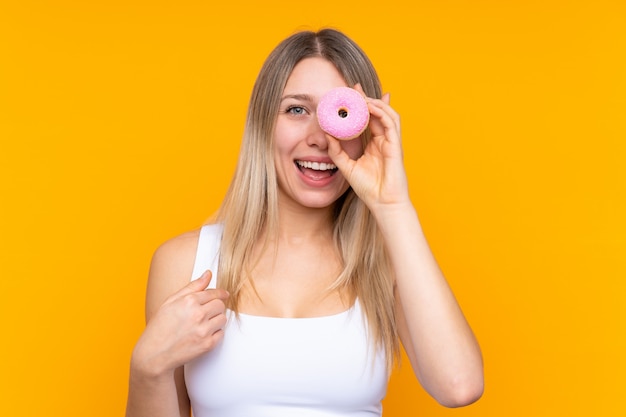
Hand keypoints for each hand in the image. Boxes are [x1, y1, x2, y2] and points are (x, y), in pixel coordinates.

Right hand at [131, 271, 228, 377]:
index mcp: (189, 301)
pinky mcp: (207, 345)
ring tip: (203, 323)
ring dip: (216, 320)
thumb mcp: (171, 302)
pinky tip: (203, 334)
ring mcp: (204, 330)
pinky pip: (221, 334)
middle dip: (216, 306)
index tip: (224, 295)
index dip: (220, 293)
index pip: (213, 293)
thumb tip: (208, 274)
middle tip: (207, 312)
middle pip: (220, 305)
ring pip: (223, 318)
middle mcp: (198, 314)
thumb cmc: (159, 327)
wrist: (153, 355)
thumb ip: (192, 287)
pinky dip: (215, 333)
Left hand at [327, 85, 409, 212]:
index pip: (368, 119)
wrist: (383, 203)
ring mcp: (391, 142)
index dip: (361, 106)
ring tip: (361, 96)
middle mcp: (384, 141)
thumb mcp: (347, 167)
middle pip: (378, 113)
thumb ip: (337, 151)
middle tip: (354, 88)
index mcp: (374, 145)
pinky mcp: (396, 145)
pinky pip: (391, 123)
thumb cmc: (369, 189)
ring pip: (387, 114)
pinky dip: (382, 112)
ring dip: (375, 102)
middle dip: (367, 98)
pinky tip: (370, 106)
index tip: (348, 94)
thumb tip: (326, 135)